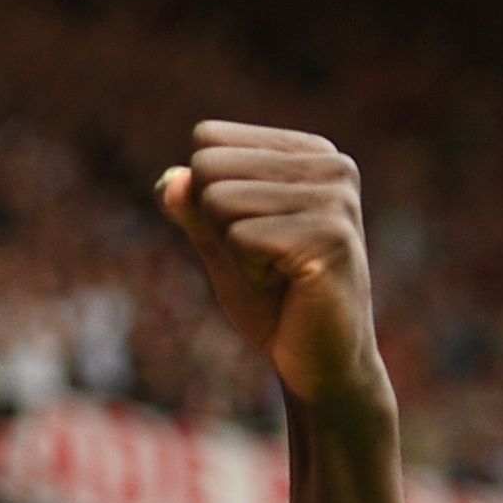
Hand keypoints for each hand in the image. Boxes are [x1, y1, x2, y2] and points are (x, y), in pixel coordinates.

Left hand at [157, 123, 386, 413]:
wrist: (318, 360)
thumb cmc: (272, 300)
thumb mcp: (220, 244)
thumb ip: (191, 208)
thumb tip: (167, 179)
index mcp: (309, 152)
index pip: (207, 142)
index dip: (206, 199)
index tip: (251, 234)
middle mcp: (332, 164)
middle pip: (209, 169)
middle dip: (216, 225)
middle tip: (262, 258)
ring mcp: (335, 198)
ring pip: (220, 201)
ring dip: (234, 252)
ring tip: (277, 272)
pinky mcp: (328, 237)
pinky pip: (239, 237)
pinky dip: (248, 272)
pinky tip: (287, 285)